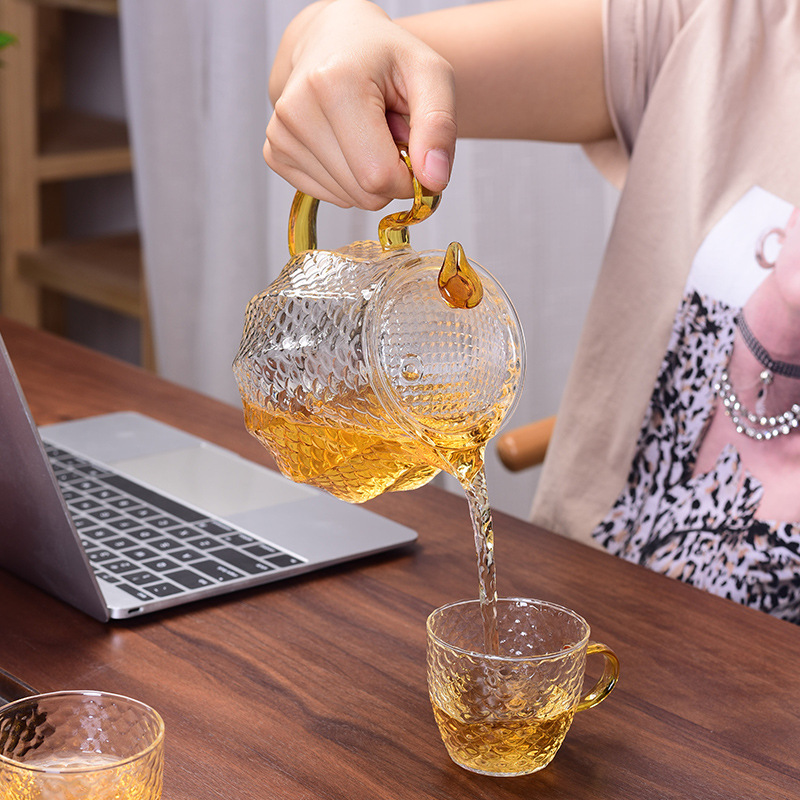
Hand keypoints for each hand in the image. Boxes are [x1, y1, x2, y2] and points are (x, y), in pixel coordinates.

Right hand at [264, 0, 455, 208]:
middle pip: (364, 193)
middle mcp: (297, 111)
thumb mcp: (429, 74)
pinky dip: (347, 179)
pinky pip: (329, 197)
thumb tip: (433, 181)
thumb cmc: (385, 56)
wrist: (333, 39)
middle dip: (389, 174)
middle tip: (388, 131)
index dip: (410, 177)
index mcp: (333, 84)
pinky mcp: (275, 154)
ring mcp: (280, 135)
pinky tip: (345, 141)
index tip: (415, 148)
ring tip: (365, 131)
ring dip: (368, 174)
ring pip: (348, 199)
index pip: (380, 175)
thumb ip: (439, 126)